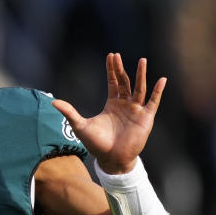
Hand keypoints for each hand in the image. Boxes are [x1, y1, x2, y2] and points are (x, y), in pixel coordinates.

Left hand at [51, 53, 166, 174]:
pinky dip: (158, 91)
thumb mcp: (80, 126)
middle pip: (125, 82)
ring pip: (140, 88)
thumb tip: (53, 102)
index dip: (112, 70)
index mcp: (112, 104)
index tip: (111, 56)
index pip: (113, 82)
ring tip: (142, 60)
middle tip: (118, 56)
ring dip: (141, 75)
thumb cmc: (97, 144)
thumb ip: (69, 112)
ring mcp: (136, 110)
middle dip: (121, 69)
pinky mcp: (145, 118)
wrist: (111, 159)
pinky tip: (161, 80)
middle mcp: (125, 104)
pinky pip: (153, 102)